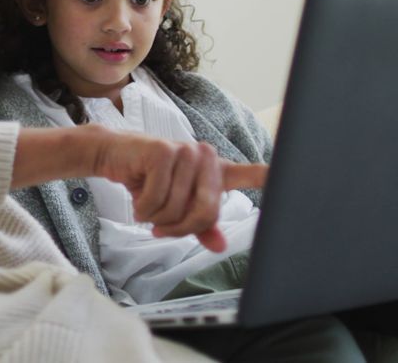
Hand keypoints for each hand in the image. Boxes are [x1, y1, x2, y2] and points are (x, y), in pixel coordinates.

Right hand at [90, 128, 266, 251]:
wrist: (114, 156)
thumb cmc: (148, 180)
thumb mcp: (176, 206)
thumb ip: (199, 225)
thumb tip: (220, 246)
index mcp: (215, 170)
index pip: (249, 173)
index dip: (266, 178)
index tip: (283, 178)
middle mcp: (206, 157)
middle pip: (205, 212)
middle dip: (179, 228)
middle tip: (161, 229)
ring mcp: (186, 151)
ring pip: (177, 208)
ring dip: (156, 218)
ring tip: (146, 208)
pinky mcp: (163, 151)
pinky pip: (156, 198)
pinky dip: (143, 208)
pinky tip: (137, 197)